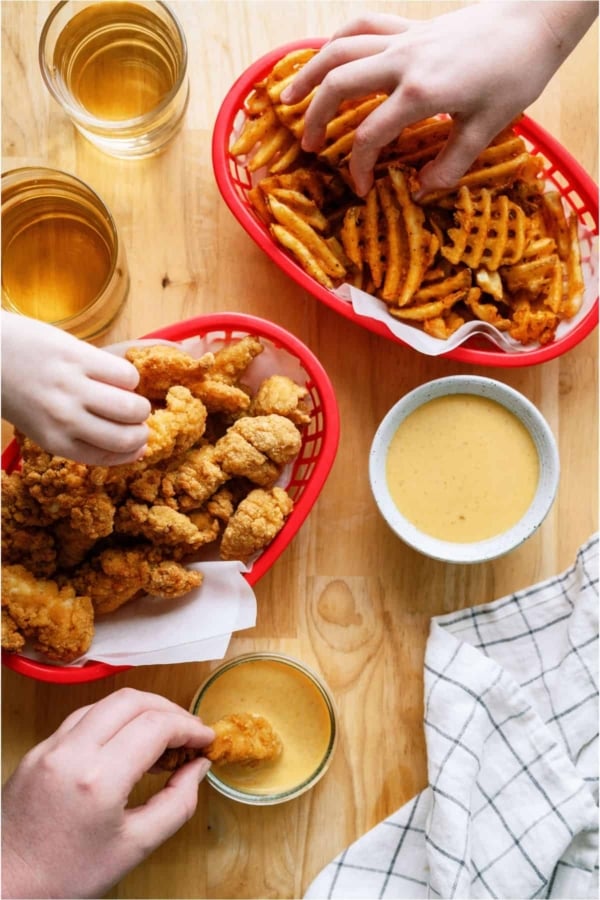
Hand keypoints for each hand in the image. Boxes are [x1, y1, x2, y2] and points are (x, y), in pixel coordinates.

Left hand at [1, 311, 151, 464]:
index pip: (107, 457)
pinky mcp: (79, 357)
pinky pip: (126, 375)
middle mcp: (65, 419)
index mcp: (53, 440)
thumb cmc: (14, 389)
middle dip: (141, 431)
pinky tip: (116, 374)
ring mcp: (72, 387)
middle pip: (126, 437)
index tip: (139, 447)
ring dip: (139, 405)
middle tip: (138, 421)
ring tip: (130, 397)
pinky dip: (129, 377)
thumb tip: (131, 448)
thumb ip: (77, 436)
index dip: (131, 453)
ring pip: (132, 407)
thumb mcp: (39, 424)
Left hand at [1, 688, 214, 898]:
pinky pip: (82, 718)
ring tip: (160, 738)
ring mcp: (49, 747)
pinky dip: (112, 720)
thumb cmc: (68, 877)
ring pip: (106, 703)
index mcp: (99, 779)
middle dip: (168, 710)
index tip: (206, 739)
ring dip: (140, 710)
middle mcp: (71, 752)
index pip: (155, 726)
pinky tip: (125, 744)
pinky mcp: (36, 750)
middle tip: (187, 733)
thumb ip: (177, 804)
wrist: (6, 887)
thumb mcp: (135, 848)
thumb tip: (198, 767)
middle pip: (132, 700)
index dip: (188, 727)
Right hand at [281, 2, 596, 195]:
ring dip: (309, 73)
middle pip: (339, 84)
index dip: (359, 168)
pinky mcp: (410, 26)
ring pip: (340, 48)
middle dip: (316, 118)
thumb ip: (451, 164)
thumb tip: (422, 193)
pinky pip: (363, 26)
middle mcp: (403, 62)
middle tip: (306, 147)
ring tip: (286, 99)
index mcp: (421, 93)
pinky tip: (324, 57)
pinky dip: (337, 40)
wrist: (534, 20)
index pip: (371, 135)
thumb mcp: (488, 128)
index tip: (362, 190)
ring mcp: (404, 39)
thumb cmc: (515, 74)